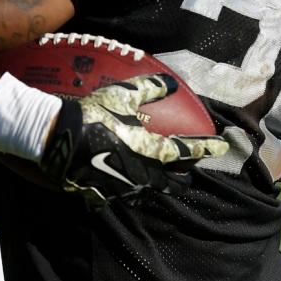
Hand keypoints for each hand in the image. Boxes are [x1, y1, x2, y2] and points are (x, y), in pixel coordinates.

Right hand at [39, 73, 228, 203]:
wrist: (58, 137)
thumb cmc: (95, 114)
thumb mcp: (123, 96)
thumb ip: (150, 89)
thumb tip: (173, 84)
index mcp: (151, 149)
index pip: (186, 149)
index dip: (206, 147)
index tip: (221, 146)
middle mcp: (142, 172)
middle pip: (170, 181)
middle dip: (181, 178)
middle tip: (189, 175)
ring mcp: (122, 187)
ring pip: (148, 191)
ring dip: (156, 187)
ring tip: (162, 184)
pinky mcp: (102, 195)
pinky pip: (121, 197)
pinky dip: (128, 192)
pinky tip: (128, 188)